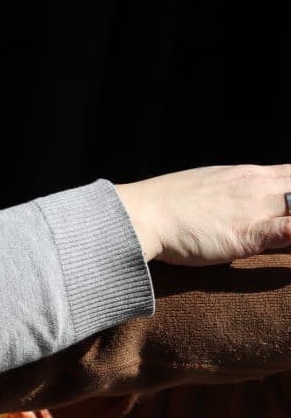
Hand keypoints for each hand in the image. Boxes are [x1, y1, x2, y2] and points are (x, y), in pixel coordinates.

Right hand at [115, 165, 290, 264]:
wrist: (141, 214)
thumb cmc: (167, 204)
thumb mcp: (207, 185)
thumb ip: (233, 192)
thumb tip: (240, 201)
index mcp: (250, 174)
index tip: (290, 203)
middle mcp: (258, 188)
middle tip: (284, 223)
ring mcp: (255, 210)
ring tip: (285, 235)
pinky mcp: (248, 234)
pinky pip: (289, 231)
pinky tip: (288, 242)